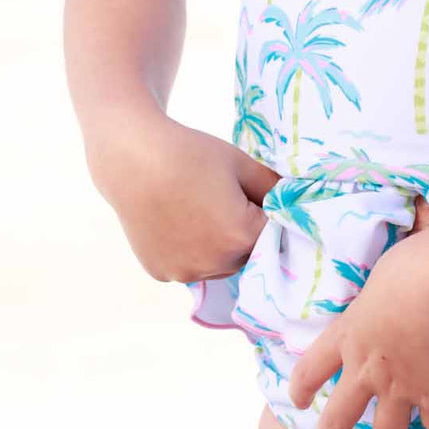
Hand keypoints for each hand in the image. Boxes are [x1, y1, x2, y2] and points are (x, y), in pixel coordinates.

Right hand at [89, 113, 280, 283]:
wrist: (133, 158)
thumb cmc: (192, 154)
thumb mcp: (241, 163)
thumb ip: (274, 187)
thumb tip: (295, 201)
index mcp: (241, 236)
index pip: (272, 233)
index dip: (265, 212)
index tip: (250, 194)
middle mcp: (215, 263)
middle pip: (246, 253)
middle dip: (243, 231)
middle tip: (222, 198)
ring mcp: (185, 272)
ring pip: (218, 264)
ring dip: (218, 246)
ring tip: (198, 208)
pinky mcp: (161, 273)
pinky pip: (189, 265)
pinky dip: (189, 251)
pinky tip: (177, 220)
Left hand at [287, 204, 428, 428]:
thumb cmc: (412, 262)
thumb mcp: (388, 260)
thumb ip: (391, 265)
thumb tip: (414, 220)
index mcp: (349, 332)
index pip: (313, 364)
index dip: (303, 384)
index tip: (298, 400)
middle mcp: (367, 367)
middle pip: (339, 415)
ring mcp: (400, 387)